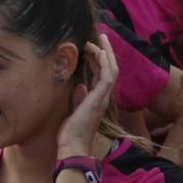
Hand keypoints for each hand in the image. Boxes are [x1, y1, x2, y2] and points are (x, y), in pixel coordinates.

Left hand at [57, 34, 117, 157]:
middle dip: (106, 51)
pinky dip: (105, 62)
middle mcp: (103, 96)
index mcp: (98, 98)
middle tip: (101, 37)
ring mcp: (103, 96)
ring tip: (100, 39)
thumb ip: (79, 97)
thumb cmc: (71, 132)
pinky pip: (107, 75)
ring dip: (106, 52)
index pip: (102, 74)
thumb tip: (80, 85)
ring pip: (111, 69)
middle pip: (110, 68)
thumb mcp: (73, 111)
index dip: (98, 59)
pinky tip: (99, 52)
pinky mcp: (100, 97)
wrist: (73, 145)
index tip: (91, 47)